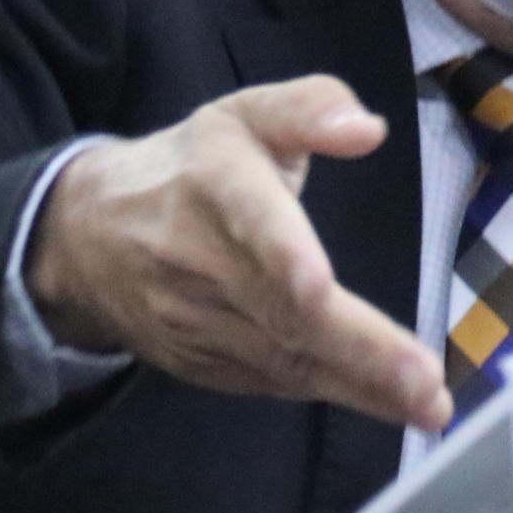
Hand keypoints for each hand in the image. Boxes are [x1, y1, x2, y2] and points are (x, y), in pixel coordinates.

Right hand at [27, 76, 449, 429]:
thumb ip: (307, 108)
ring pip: (283, 357)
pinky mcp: (204, 364)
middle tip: (422, 380)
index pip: (249, 218)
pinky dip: (332, 394)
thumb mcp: (241, 116)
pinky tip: (387, 403)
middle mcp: (202, 260)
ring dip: (359, 385)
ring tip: (425, 403)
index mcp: (214, 182)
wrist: (86, 240)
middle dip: (357, 347)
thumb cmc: (188, 169)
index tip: (318, 285)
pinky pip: (273, 382)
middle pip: (282, 309)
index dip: (281, 252)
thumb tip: (366, 130)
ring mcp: (198, 322)